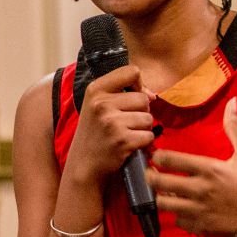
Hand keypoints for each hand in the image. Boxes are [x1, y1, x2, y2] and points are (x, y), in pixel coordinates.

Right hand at [63, 64, 155, 184]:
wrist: (83, 165)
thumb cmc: (95, 134)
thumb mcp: (97, 106)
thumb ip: (121, 93)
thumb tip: (152, 95)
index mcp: (95, 90)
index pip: (131, 71)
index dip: (139, 84)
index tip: (132, 96)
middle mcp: (101, 103)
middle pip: (143, 98)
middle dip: (140, 112)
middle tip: (124, 124)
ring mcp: (111, 122)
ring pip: (148, 118)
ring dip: (142, 129)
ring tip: (125, 135)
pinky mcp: (122, 140)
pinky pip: (148, 136)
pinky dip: (143, 144)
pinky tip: (127, 147)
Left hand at [148, 98, 236, 234]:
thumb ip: (235, 127)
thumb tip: (232, 102)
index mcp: (209, 168)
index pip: (168, 159)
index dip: (157, 156)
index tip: (157, 156)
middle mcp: (201, 189)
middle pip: (158, 182)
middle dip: (151, 176)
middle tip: (152, 173)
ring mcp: (200, 210)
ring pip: (163, 204)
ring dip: (161, 197)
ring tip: (166, 191)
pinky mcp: (203, 227)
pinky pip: (178, 222)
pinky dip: (178, 216)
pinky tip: (184, 209)